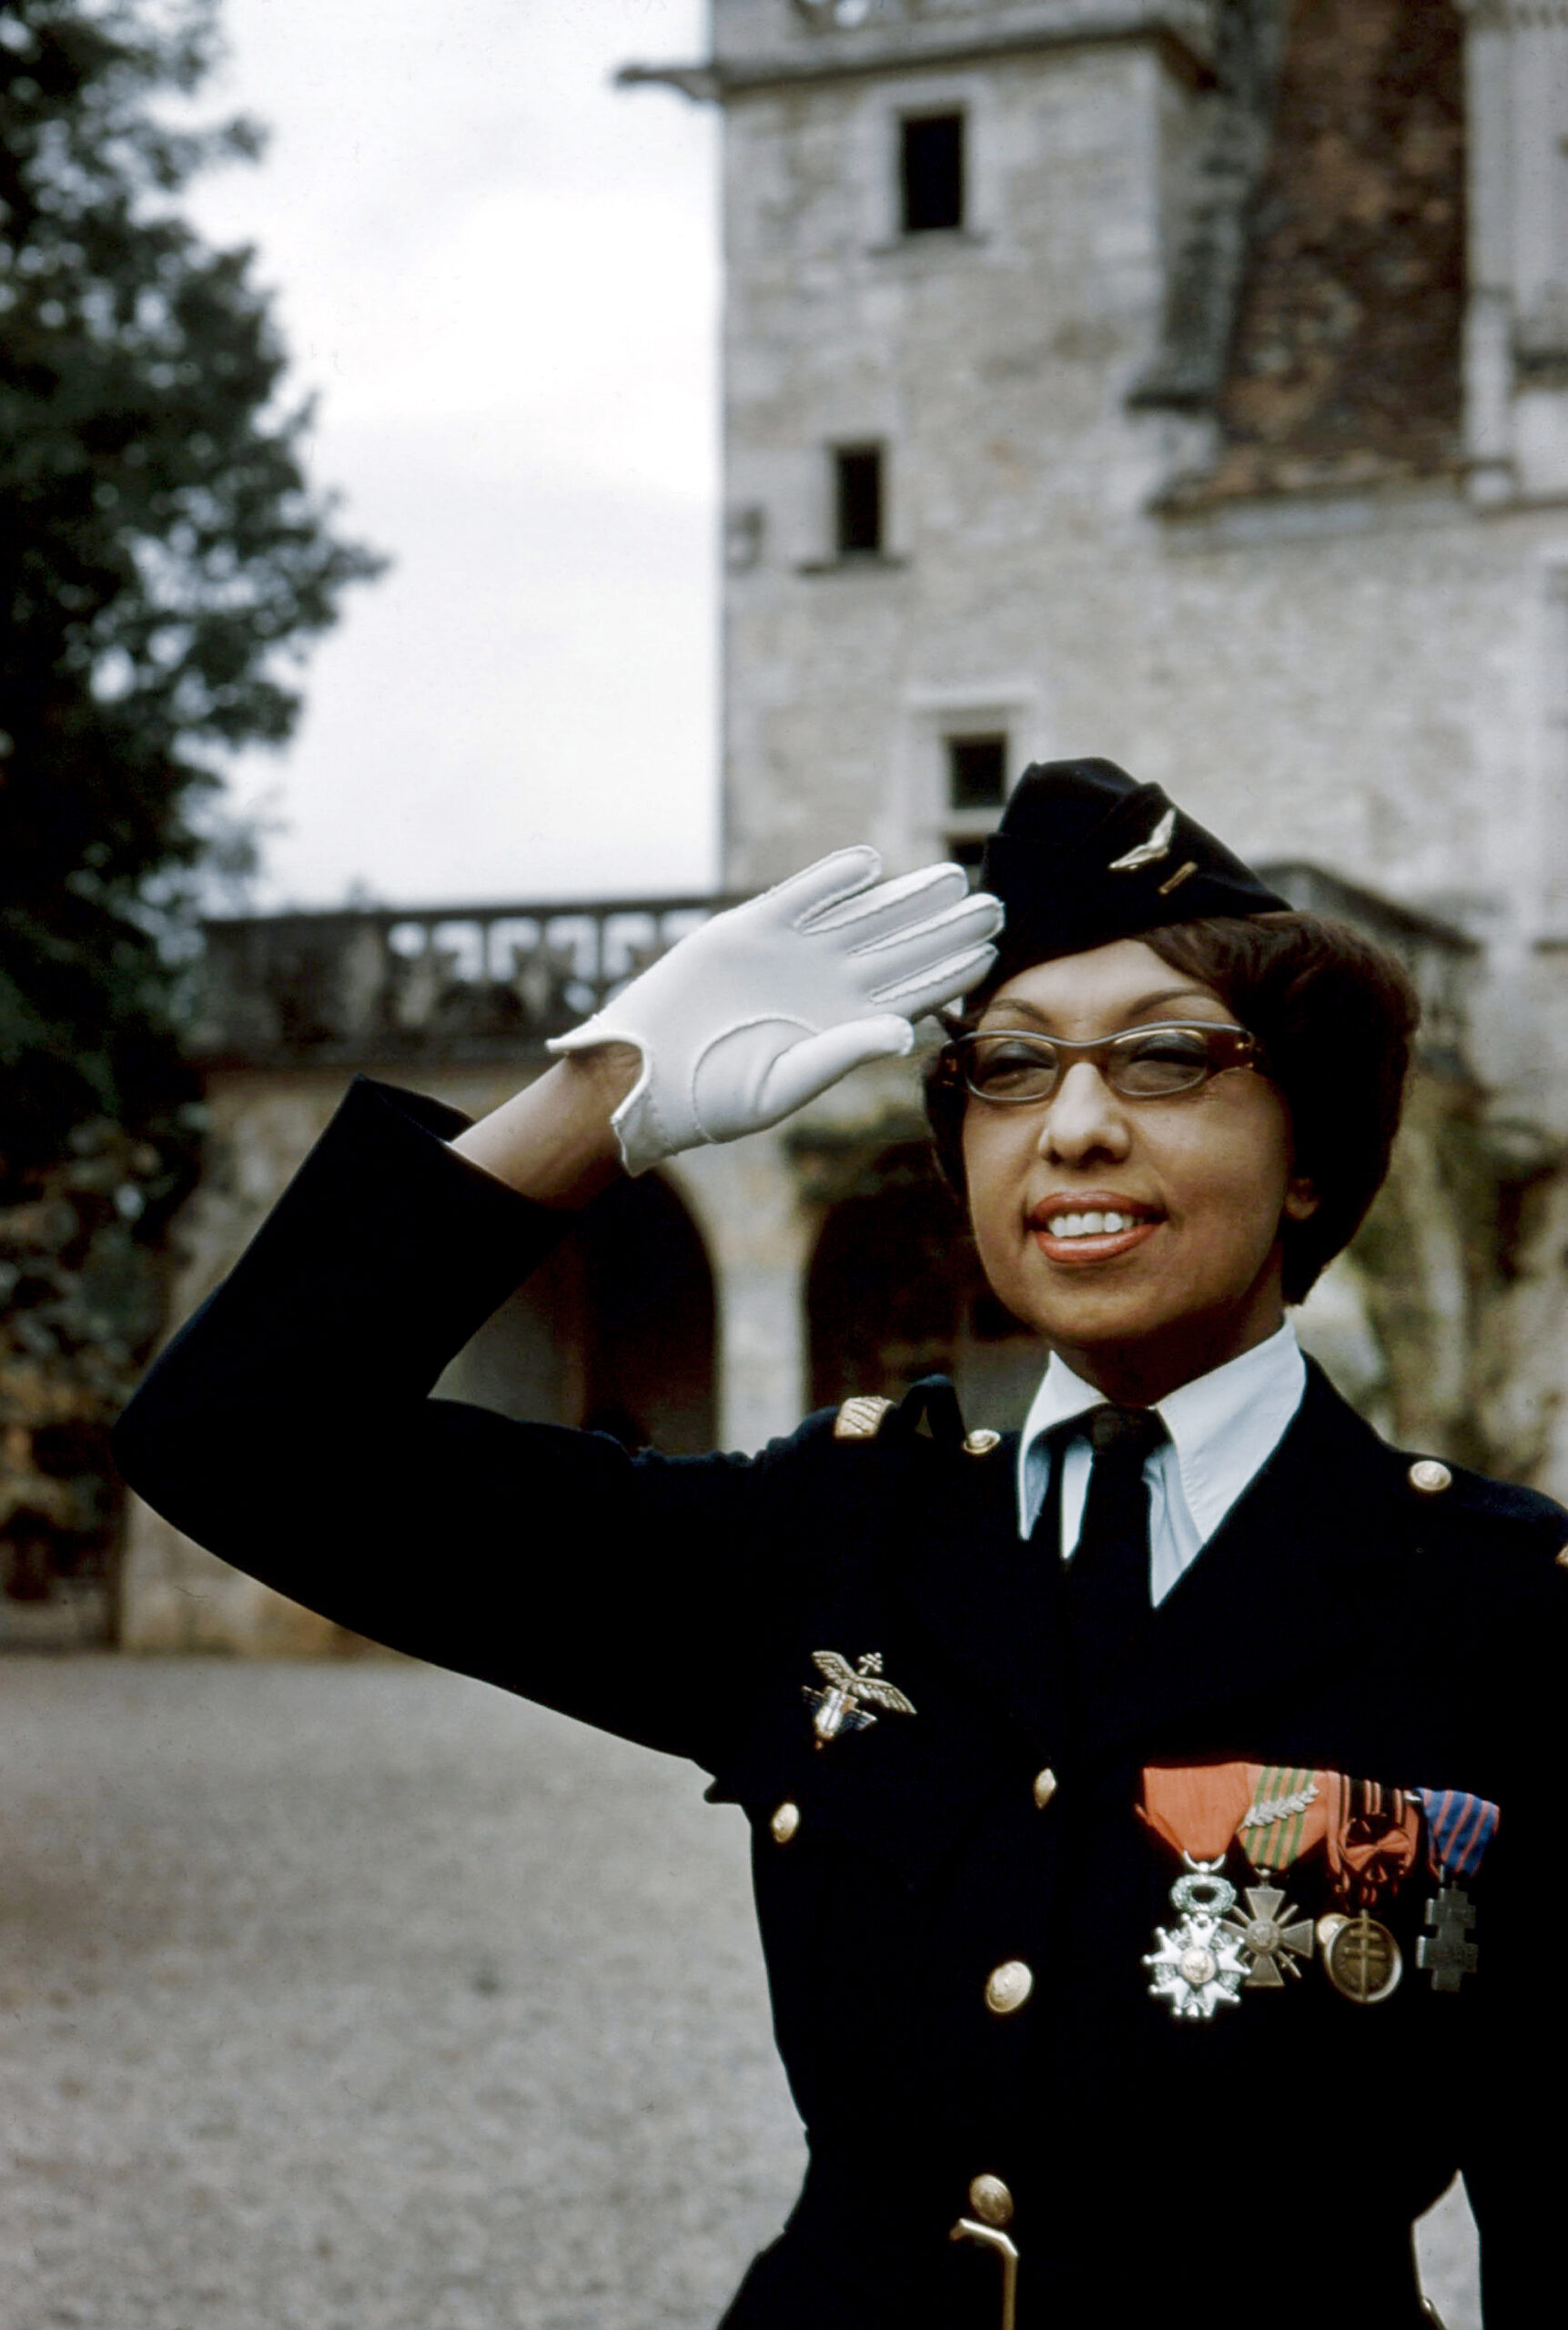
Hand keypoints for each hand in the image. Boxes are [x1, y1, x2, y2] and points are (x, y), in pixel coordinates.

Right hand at [548, 847, 1002, 1173]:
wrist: (647, 1074)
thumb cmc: (716, 1097)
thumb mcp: (786, 1083)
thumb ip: (846, 1052)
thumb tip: (907, 1033)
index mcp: (846, 1024)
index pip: (914, 992)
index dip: (952, 971)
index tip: (991, 952)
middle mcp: (828, 984)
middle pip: (900, 946)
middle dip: (945, 926)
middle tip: (993, 903)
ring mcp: (794, 952)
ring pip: (862, 915)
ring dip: (903, 896)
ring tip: (949, 876)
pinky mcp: (751, 928)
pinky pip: (801, 895)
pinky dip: (832, 879)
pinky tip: (869, 863)